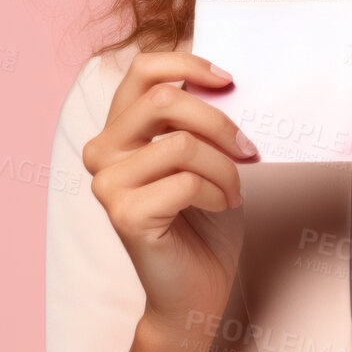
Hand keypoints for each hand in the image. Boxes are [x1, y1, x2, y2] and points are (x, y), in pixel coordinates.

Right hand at [81, 51, 258, 348]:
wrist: (197, 289)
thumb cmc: (204, 220)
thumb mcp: (205, 155)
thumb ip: (200, 118)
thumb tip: (228, 79)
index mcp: (120, 128)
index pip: (143, 68)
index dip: (188, 63)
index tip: (229, 80)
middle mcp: (102, 151)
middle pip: (163, 99)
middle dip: (218, 120)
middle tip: (248, 149)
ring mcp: (107, 183)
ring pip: (181, 144)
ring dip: (224, 167)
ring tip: (233, 190)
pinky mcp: (123, 214)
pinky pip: (185, 182)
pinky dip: (217, 193)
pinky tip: (218, 207)